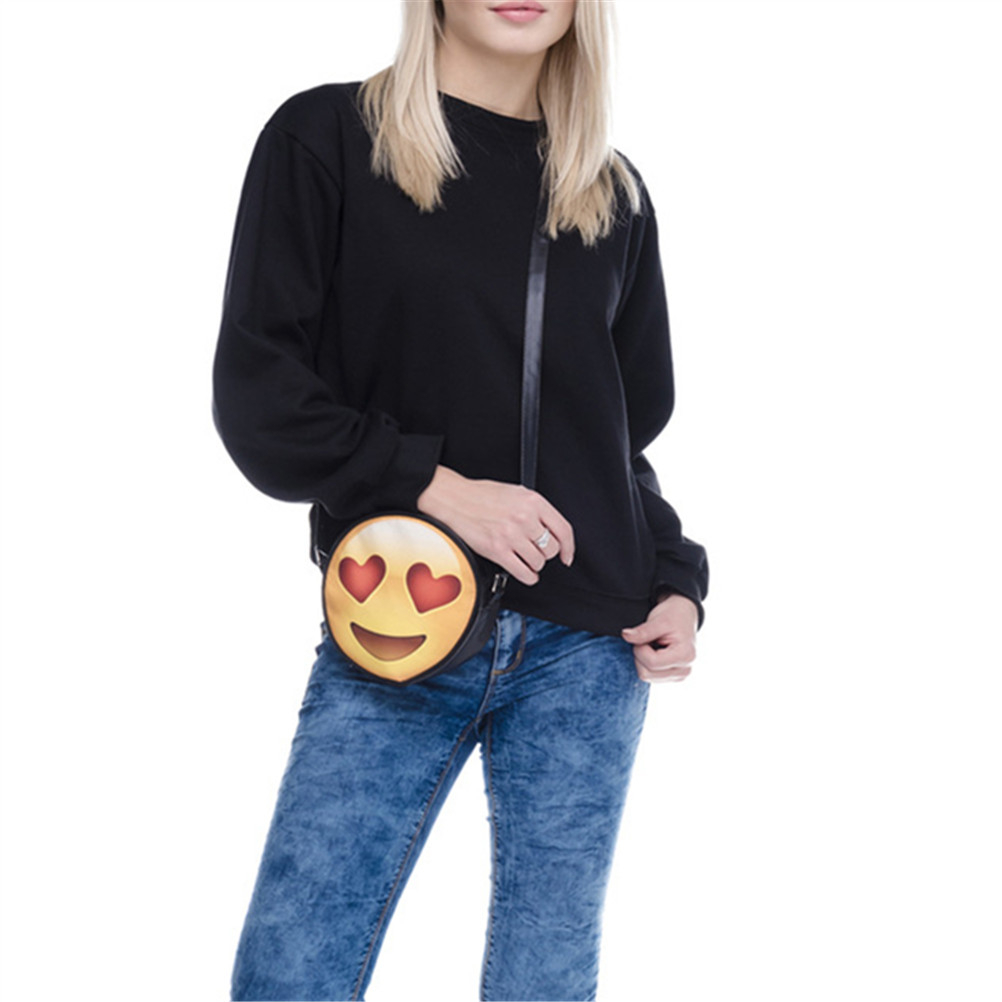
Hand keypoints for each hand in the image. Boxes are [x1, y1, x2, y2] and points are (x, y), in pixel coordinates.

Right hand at [416, 465, 574, 586]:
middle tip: (535, 551)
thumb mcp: (515, 492)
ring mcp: (511, 535)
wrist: (452, 498)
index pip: (563, 529)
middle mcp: (525, 518)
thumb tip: (551, 529)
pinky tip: (524, 572)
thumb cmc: (480, 495)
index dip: (569, 547)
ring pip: (538, 562)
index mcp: (532, 501)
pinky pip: (524, 572)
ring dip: (534, 565)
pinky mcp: (498, 550)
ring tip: (525, 559)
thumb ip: (535, 509)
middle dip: (545, 554)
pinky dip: (528, 576)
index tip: (567, 556)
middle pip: (551, 549)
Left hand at [621, 592, 697, 682]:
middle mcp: (684, 670)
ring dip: (643, 660)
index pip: (652, 663)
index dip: (640, 649)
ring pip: (646, 677)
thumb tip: (625, 635)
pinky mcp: (672, 677)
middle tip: (648, 640)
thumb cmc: (673, 616)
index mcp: (685, 656)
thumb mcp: (659, 620)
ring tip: (653, 645)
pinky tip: (656, 652)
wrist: (683, 616)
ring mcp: (679, 676)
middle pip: (646, 674)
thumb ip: (643, 631)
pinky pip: (649, 677)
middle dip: (640, 655)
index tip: (643, 636)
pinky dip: (647, 664)